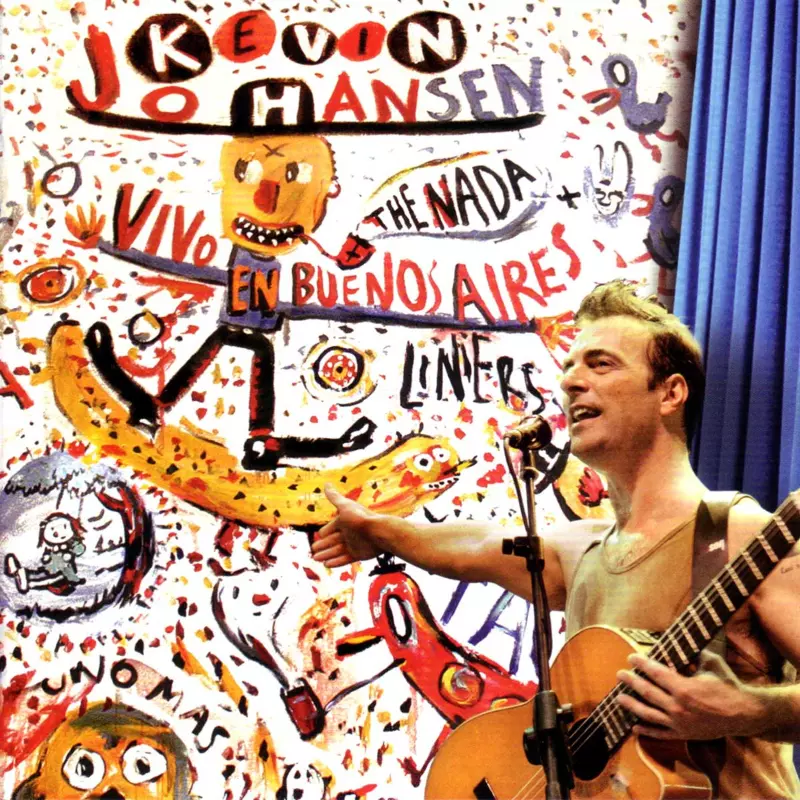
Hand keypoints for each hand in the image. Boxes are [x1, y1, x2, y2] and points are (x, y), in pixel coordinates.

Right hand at [311, 484, 382, 566]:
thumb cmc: (360, 518)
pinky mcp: (358, 555)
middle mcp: (348, 533)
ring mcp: (353, 544)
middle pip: (332, 541)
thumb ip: (334, 497)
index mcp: (344, 522)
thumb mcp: (344, 506)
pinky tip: (327, 565)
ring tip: (316, 559)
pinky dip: (335, 562)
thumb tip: (326, 483)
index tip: (318, 536)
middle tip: (313, 550)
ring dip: (326, 555)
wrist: (378, 532)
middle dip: (322, 545)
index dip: (323, 533)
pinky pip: (344, 559)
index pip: (330, 528)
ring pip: (336, 551)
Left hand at [616, 652, 765, 739]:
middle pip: (648, 692)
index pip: (656, 673)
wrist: (745, 714)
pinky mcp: (684, 734)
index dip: (642, 664)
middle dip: (631, 681)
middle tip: (620, 674)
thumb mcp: (711, 663)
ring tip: (619, 698)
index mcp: (684, 688)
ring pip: (649, 714)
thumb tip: (678, 641)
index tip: (631, 657)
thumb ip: (693, 653)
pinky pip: (661, 734)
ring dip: (632, 705)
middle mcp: (679, 707)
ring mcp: (680, 723)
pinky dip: (647, 731)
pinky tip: (634, 727)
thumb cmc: (728, 685)